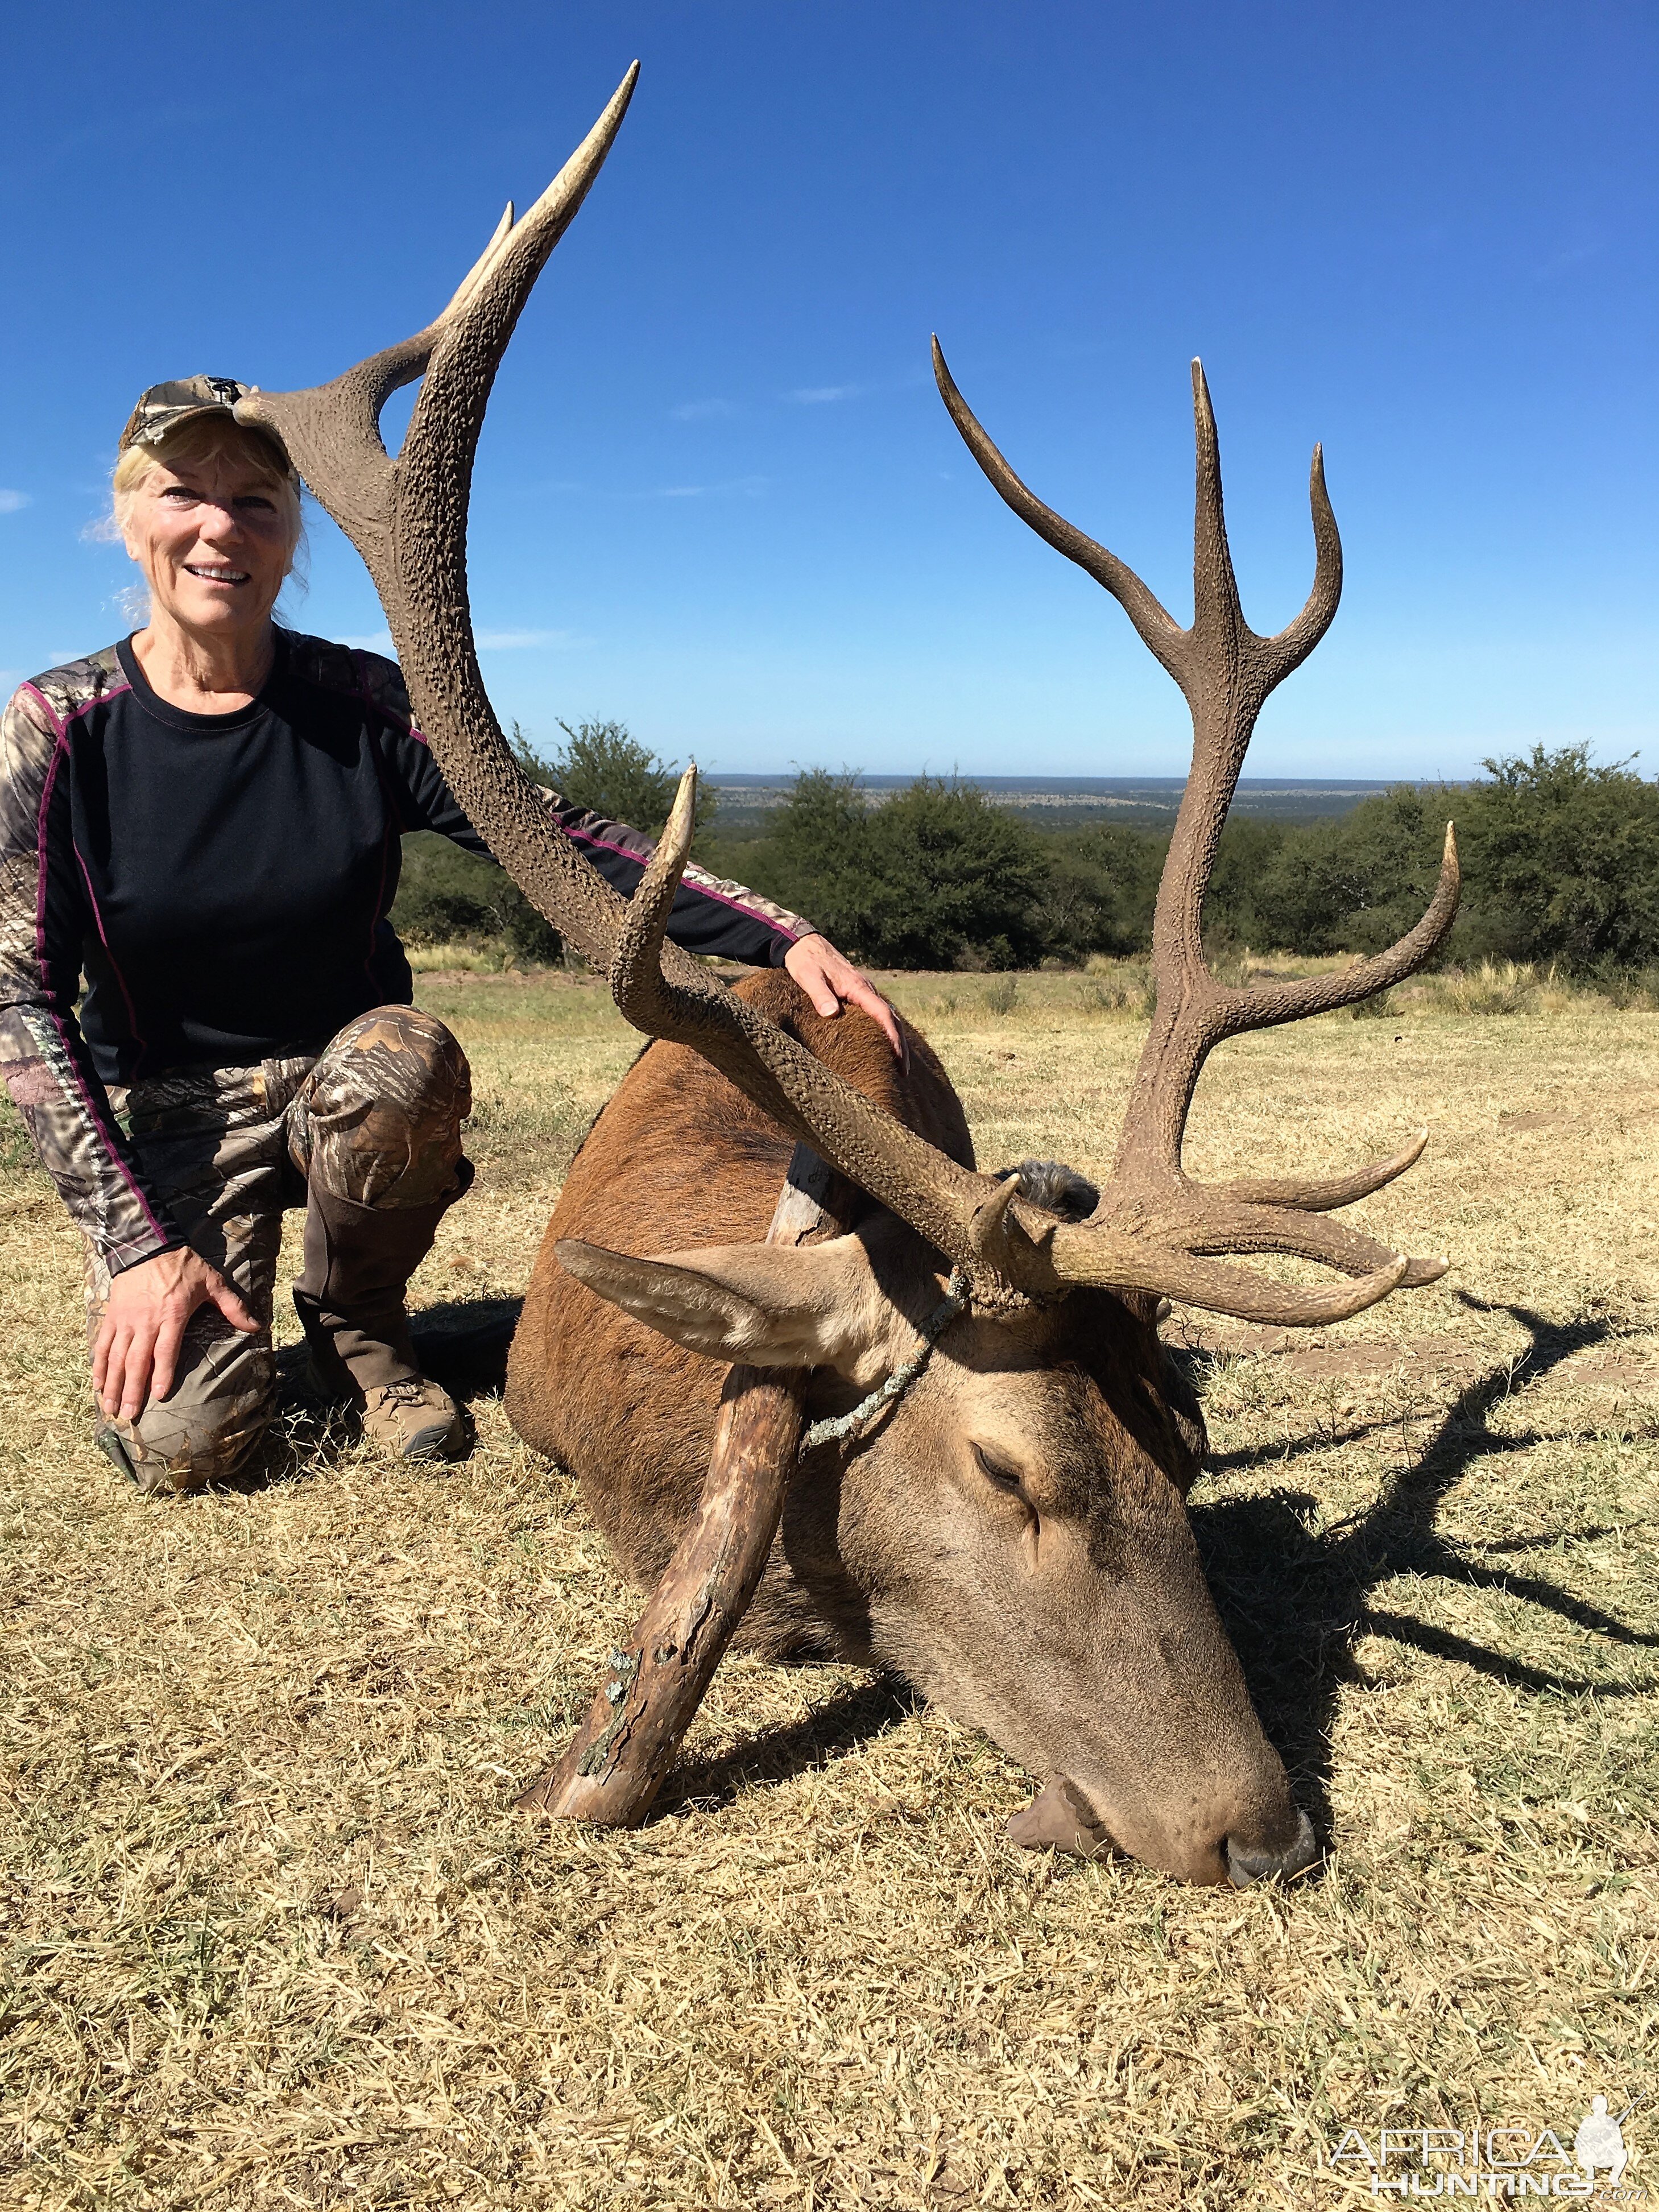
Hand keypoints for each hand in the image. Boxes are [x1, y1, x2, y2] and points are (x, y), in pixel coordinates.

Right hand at [91, 1246, 259, 1423]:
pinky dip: (99, 1365)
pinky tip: (98, 1384)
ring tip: (110, 1407)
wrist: (146, 1245)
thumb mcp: (212, 1282)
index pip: (165, 1351)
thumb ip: (233, 1306)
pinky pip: (103, 1344)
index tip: (158, 1396)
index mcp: (171, 1315)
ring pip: (116, 1357)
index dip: (162, 1374)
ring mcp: (125, 1320)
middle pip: (137, 1361)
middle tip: (129, 1414)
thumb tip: (256, 1326)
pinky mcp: (112, 1316)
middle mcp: (145, 1322)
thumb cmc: (183, 1266)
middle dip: (132, 1390)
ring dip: (113, 1384)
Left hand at [784, 933, 905, 1060]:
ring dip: (895, 1040)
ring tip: (898, 1065)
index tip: (898, 1058)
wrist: (803, 943)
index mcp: (858, 987)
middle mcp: (866, 990)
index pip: (883, 1014)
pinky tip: (882, 1046)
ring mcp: (863, 992)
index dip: (892, 1038)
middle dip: (900, 1046)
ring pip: (887, 1017)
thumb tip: (831, 1013)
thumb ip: (820, 995)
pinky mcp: (857, 994)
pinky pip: (877, 1014)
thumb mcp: (808, 977)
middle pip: (891, 1019)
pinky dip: (885, 1031)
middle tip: (904, 1072)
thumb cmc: (805, 961)